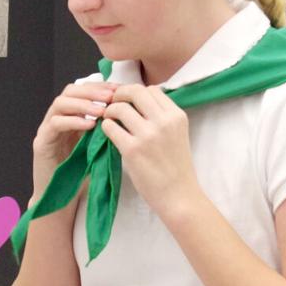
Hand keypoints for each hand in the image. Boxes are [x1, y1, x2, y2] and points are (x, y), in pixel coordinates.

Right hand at [32, 81, 117, 191]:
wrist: (62, 200)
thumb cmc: (83, 175)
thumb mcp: (99, 146)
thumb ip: (107, 129)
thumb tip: (128, 112)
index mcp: (71, 117)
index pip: (83, 91)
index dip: (100, 87)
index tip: (118, 90)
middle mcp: (57, 119)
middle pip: (70, 91)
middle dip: (92, 92)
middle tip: (110, 97)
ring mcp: (47, 130)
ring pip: (60, 104)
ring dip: (83, 104)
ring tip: (101, 111)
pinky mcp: (41, 144)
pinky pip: (55, 124)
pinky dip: (73, 121)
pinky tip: (89, 126)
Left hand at [101, 85, 199, 216]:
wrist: (179, 196)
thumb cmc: (176, 167)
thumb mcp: (177, 134)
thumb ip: (162, 117)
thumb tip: (139, 101)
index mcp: (176, 116)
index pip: (152, 89)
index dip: (136, 92)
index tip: (128, 100)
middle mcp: (164, 121)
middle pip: (134, 91)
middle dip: (119, 94)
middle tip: (112, 104)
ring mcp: (147, 135)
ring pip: (119, 108)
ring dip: (109, 111)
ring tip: (109, 120)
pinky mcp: (132, 149)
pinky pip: (110, 127)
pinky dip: (106, 127)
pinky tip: (109, 134)